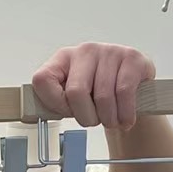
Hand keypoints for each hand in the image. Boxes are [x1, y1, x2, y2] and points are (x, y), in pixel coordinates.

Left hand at [31, 43, 155, 131]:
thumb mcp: (74, 97)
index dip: (54, 104)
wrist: (135, 89)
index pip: (42, 80)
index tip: (68, 111)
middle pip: (75, 92)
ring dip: (108, 119)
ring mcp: (109, 51)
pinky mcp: (131, 58)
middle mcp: (85, 50)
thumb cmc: (99, 95)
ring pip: (102, 97)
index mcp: (63, 58)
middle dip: (85, 117)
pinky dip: (124, 114)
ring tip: (111, 120)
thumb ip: (56, 102)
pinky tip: (124, 119)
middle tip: (94, 121)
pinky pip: (123, 93)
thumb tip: (36, 113)